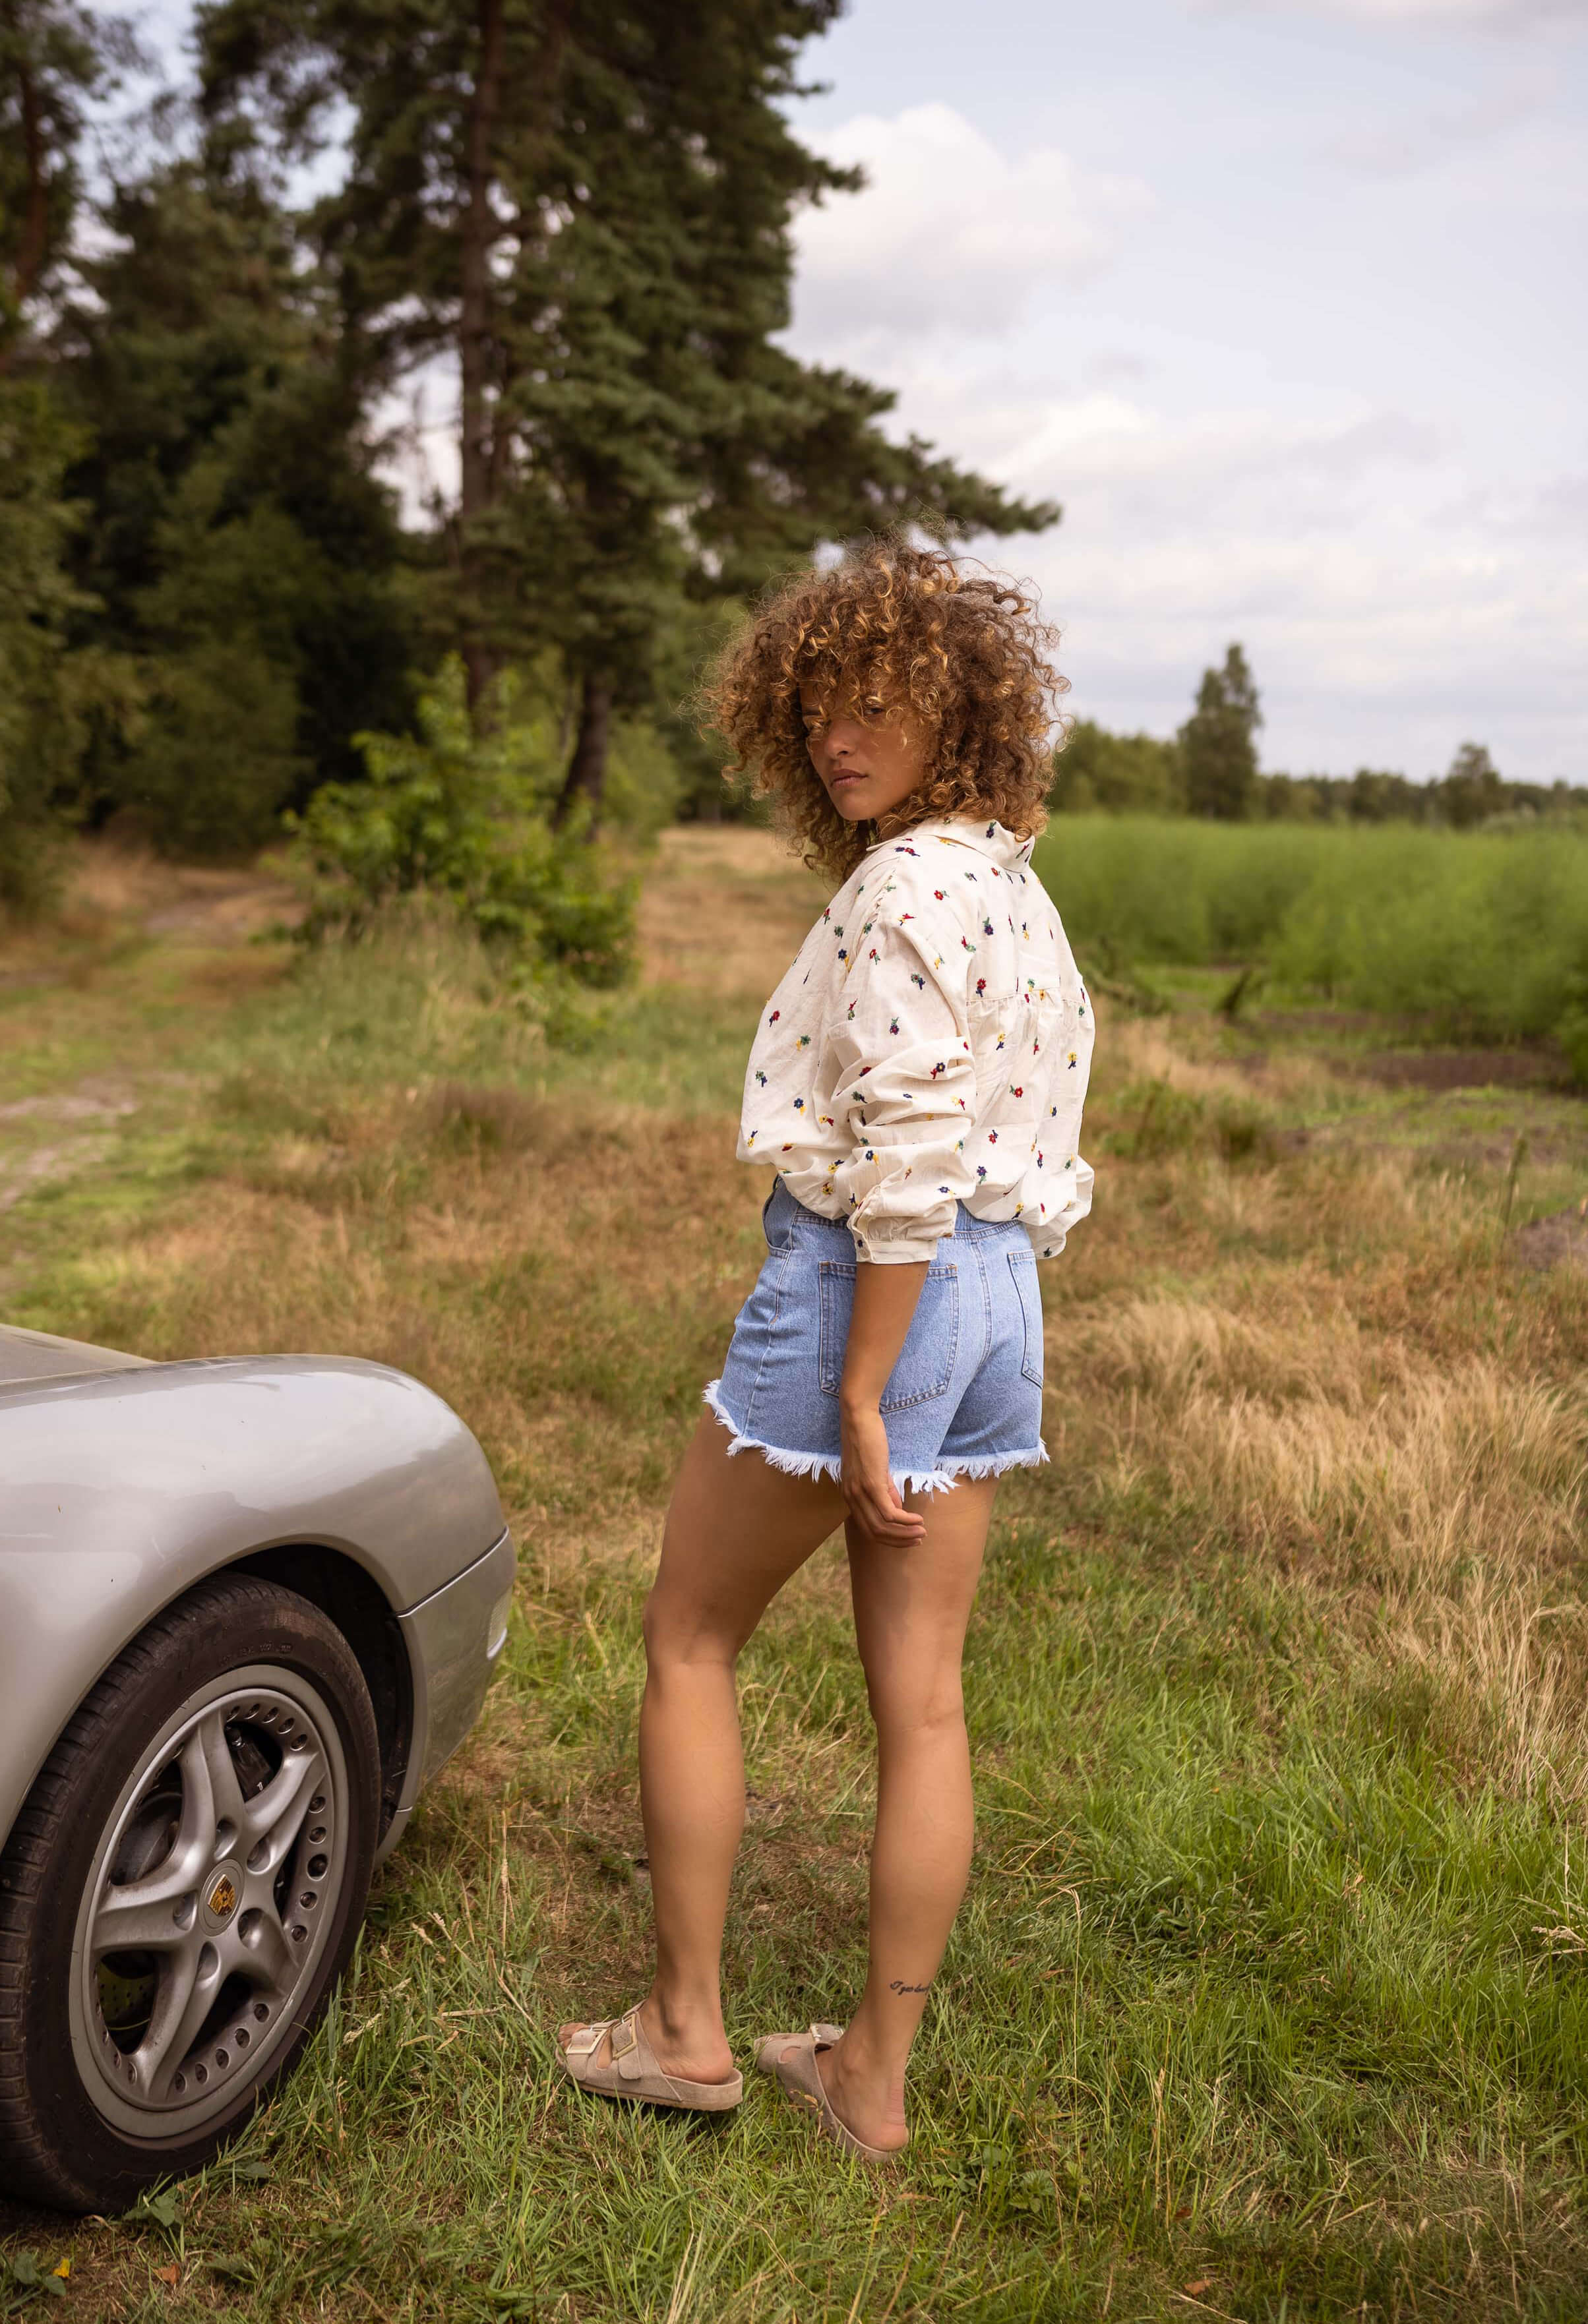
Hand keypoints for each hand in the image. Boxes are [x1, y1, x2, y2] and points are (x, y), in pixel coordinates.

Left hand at [839, 1399, 927, 1544]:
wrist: (858, 1418)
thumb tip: (898, 1509)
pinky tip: (918, 1519)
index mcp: (850, 1496)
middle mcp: (851, 1498)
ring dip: (904, 1533)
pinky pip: (889, 1513)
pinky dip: (906, 1521)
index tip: (908, 1537)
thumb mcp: (876, 1470)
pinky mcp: (871, 1484)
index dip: (889, 1538)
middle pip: (874, 1534)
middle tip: (918, 1538)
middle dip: (898, 1541)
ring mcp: (860, 1493)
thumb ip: (885, 1490)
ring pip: (882, 1527)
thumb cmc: (867, 1439)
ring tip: (921, 1531)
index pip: (867, 1529)